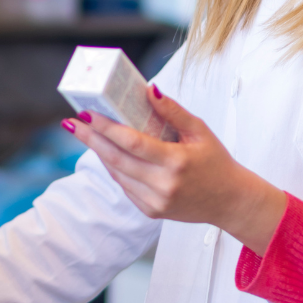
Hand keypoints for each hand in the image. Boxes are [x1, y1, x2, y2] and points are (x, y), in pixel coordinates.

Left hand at [64, 86, 287, 254]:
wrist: (229, 201)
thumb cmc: (216, 162)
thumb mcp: (200, 131)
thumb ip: (173, 111)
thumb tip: (149, 90)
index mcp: (176, 162)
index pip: (132, 142)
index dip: (106, 127)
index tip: (87, 114)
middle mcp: (163, 185)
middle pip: (116, 158)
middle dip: (90, 139)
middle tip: (72, 123)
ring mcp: (155, 201)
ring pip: (117, 173)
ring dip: (99, 153)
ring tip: (87, 133)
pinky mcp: (151, 211)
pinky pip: (125, 186)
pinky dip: (114, 168)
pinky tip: (108, 153)